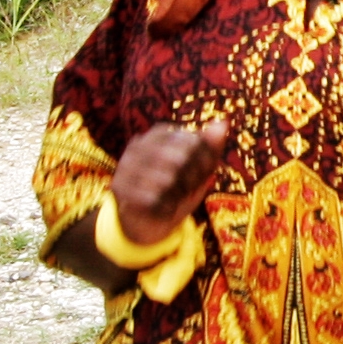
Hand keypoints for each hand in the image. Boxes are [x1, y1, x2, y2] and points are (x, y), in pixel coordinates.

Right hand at [113, 116, 231, 247]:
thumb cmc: (176, 189)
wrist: (146, 220)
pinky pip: (151, 197)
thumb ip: (210, 147)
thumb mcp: (198, 168)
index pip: (191, 141)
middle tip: (190, 188)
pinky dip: (164, 206)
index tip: (206, 172)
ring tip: (176, 197)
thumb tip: (223, 123)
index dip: (205, 161)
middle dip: (192, 179)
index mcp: (158, 133)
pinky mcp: (118, 186)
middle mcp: (138, 144)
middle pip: (179, 159)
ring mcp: (125, 164)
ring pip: (166, 179)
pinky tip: (164, 207)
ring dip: (178, 194)